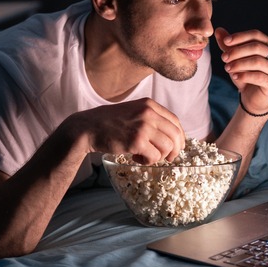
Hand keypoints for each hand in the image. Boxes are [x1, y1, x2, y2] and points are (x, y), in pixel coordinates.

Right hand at [67, 98, 185, 163]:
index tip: (176, 147)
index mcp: (149, 105)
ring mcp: (143, 126)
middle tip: (167, 158)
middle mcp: (148, 113)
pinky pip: (154, 156)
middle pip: (175, 135)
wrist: (88, 127)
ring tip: (144, 155)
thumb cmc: (110, 123)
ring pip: (167, 147)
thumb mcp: (133, 111)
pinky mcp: (136, 141)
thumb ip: (150, 118)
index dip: (179, 137)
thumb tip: (171, 136)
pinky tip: (136, 157)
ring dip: (158, 156)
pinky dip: (148, 161)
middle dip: (174, 150)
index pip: (175, 122)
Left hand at [214, 28, 267, 114]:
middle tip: (224, 58)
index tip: (225, 41)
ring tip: (227, 68)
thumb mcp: (235, 59)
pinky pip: (259, 77)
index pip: (257, 35)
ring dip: (239, 64)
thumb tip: (219, 30)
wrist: (251, 99)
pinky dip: (245, 76)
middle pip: (258, 47)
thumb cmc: (245, 75)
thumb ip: (228, 46)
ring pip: (258, 61)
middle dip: (238, 51)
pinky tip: (235, 77)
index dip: (240, 36)